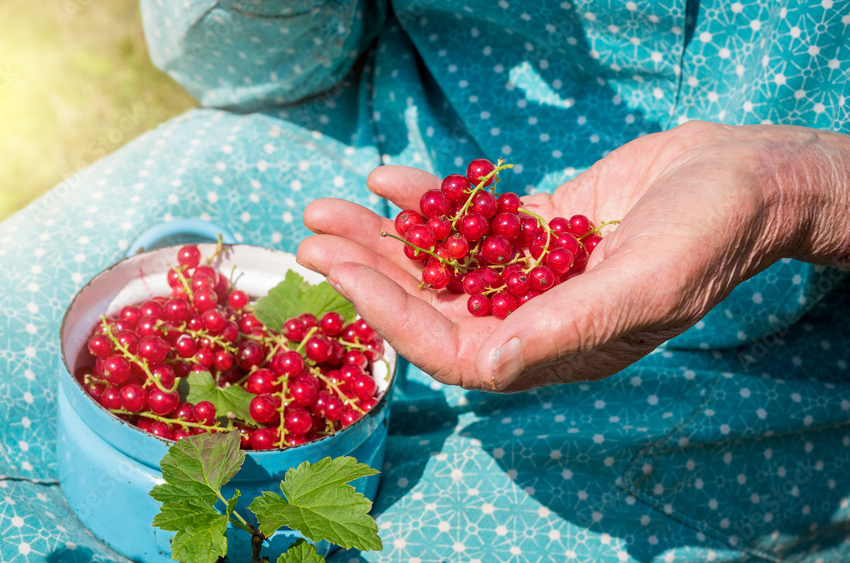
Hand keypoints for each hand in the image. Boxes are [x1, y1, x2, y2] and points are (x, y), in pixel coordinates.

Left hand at [296, 121, 849, 391]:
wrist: (745, 180)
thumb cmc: (707, 237)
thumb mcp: (642, 285)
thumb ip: (562, 328)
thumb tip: (486, 368)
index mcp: (552, 350)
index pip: (451, 348)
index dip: (391, 314)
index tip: (341, 274)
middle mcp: (532, 320)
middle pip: (430, 303)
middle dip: (367, 271)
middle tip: (312, 235)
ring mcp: (530, 276)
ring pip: (439, 263)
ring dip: (382, 237)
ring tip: (327, 207)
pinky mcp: (536, 233)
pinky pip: (468, 224)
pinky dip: (429, 201)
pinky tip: (389, 178)